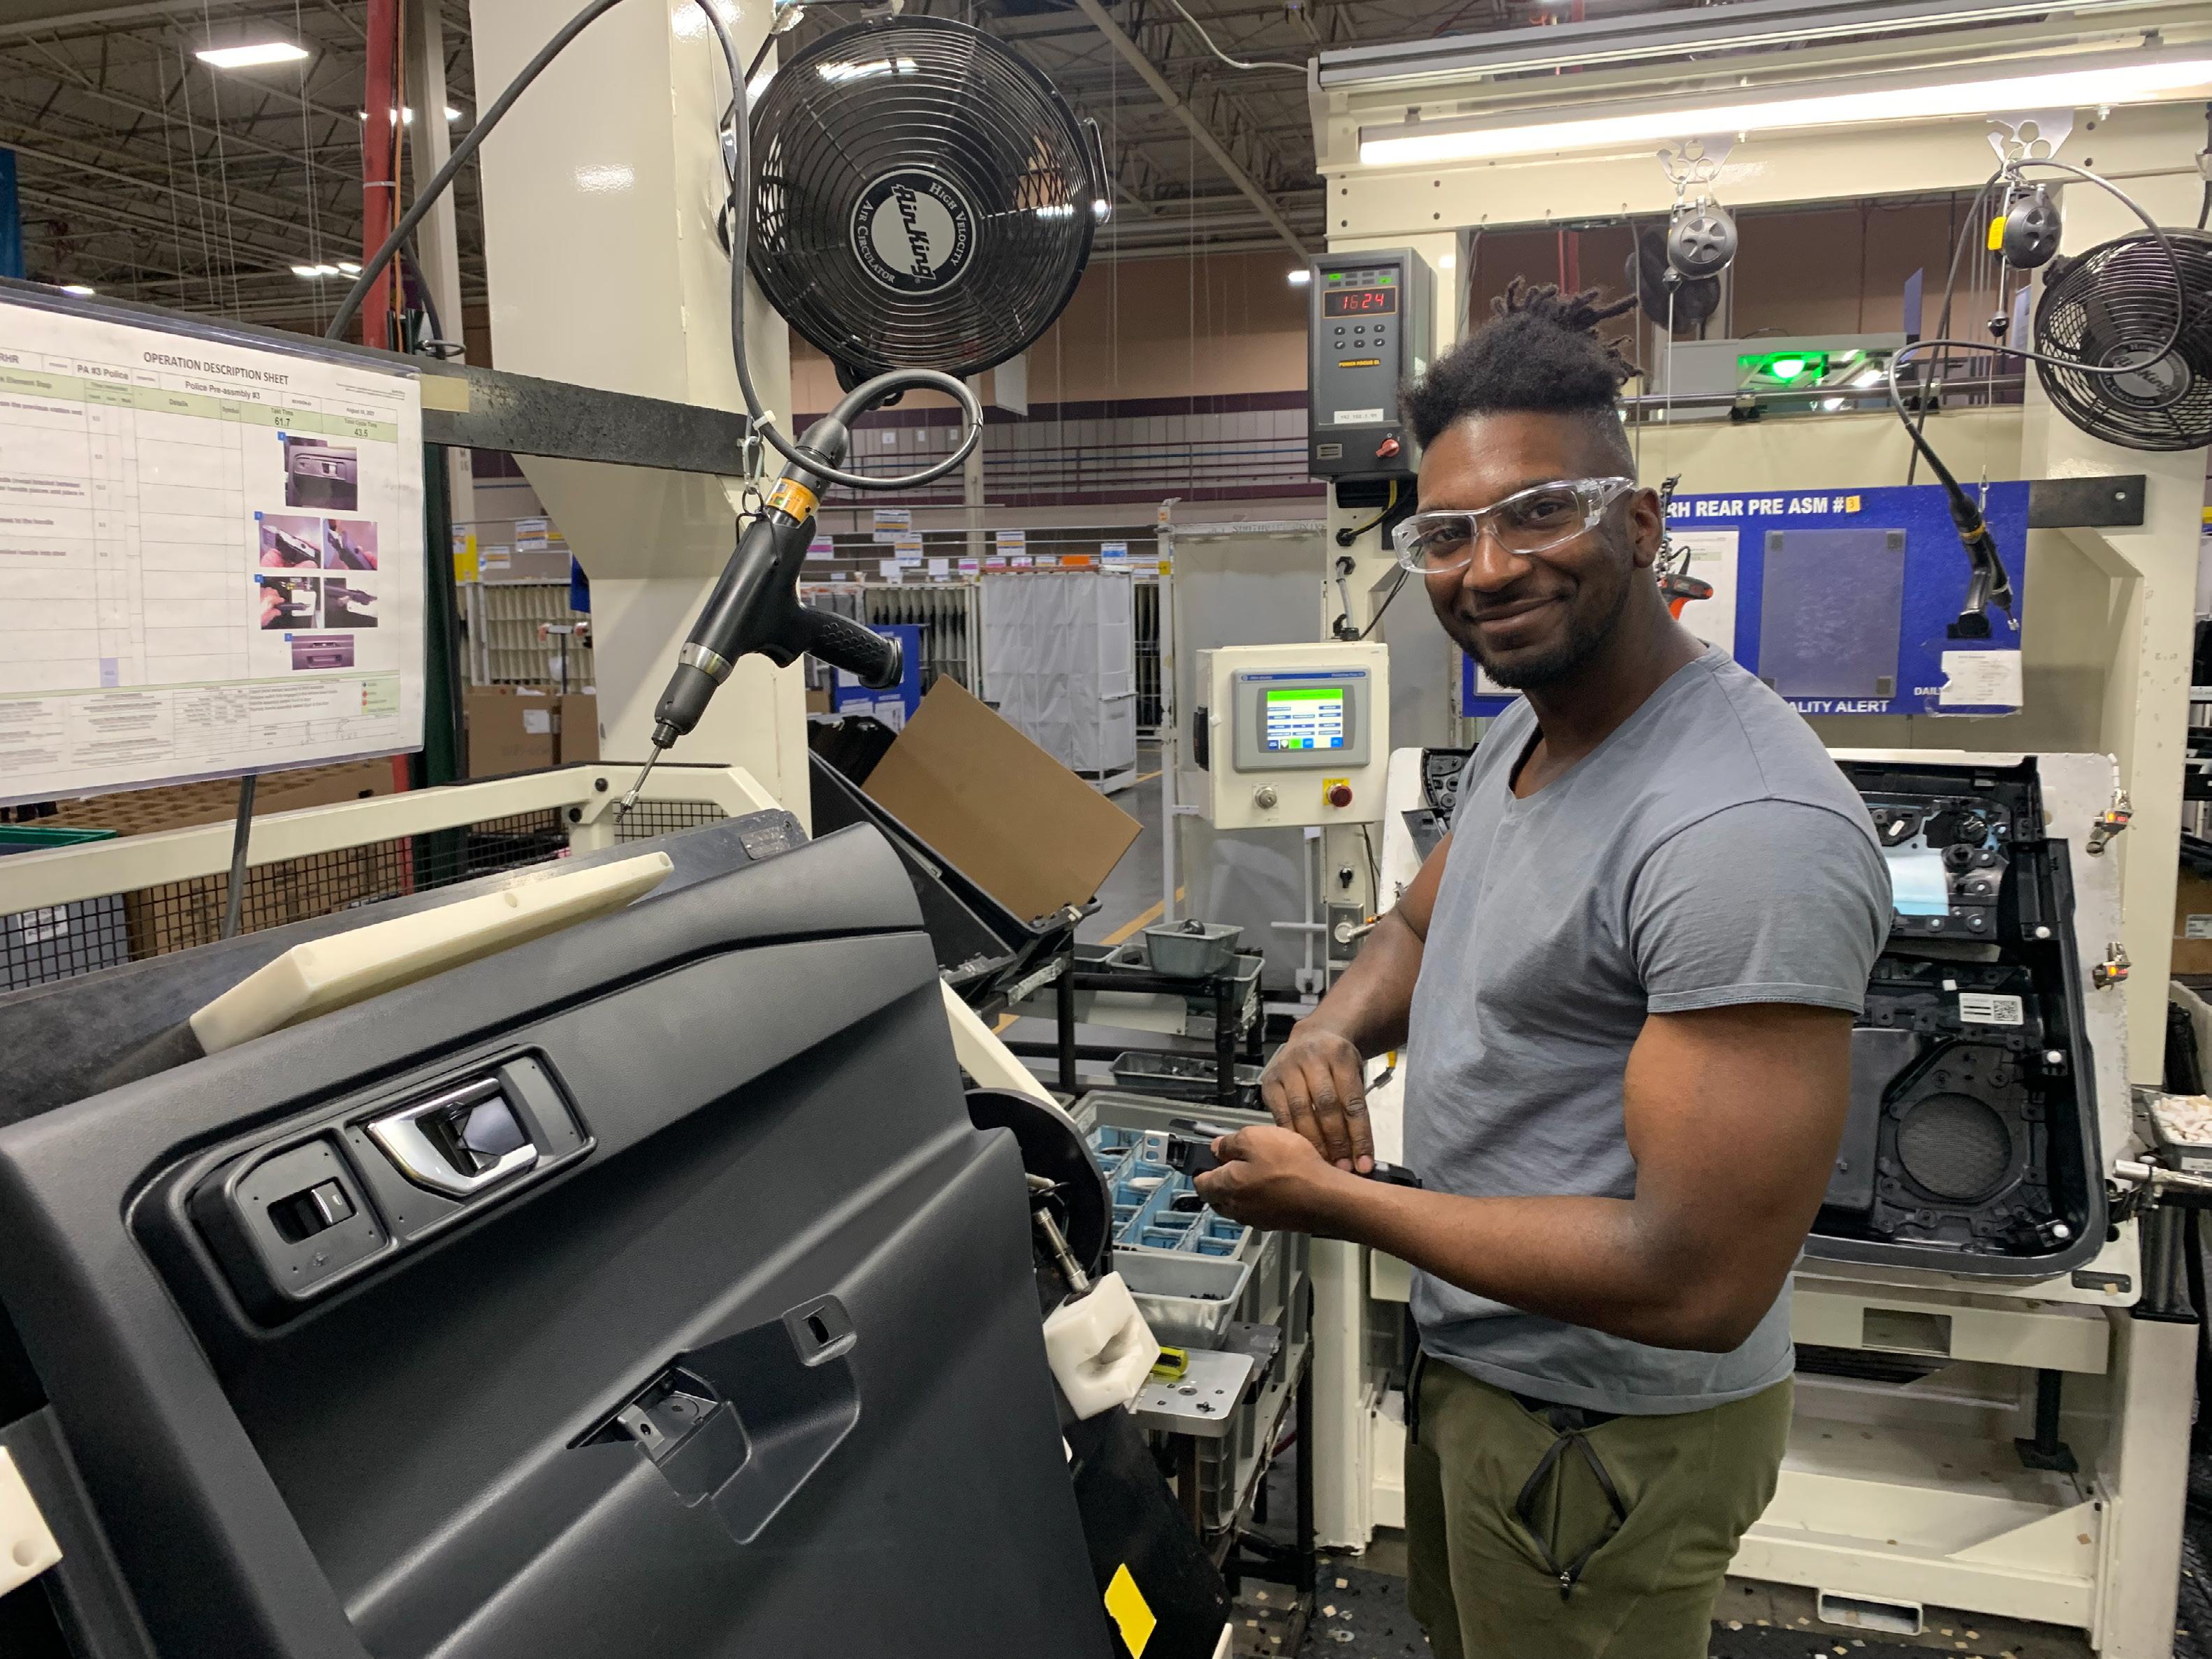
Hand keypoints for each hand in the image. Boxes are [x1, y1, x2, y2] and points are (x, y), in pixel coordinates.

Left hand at [1193, 1126, 1358, 1235]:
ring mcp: (1256, 1219)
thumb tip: (1217, 1147)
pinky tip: (1277, 1183)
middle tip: (1233, 1162)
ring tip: (1259, 1170)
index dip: (1202, 1167)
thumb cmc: (1291, 1168)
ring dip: (1242, 1189)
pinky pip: (1259, 1209)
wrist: (1326, 1197)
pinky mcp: (1275, 1223)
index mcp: (1225, 1187)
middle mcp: (1236, 1208)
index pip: (1199, 1183)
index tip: (1209, 1157)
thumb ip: (1230, 1143)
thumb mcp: (1255, 1138)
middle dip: (1220, 1180)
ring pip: (1238, 1204)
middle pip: (1217, 1197)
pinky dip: (1261, 1197)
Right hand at [1260, 1023, 1373, 1171]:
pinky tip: (1300, 1152)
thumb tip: (1361, 1157)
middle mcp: (1312, 1058)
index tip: (1364, 1162)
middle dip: (1337, 1142)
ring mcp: (1288, 1067)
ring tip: (1323, 1164)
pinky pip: (1281, 1114)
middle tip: (1343, 1168)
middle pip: (1326, 1106)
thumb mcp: (1354, 1074)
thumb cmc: (1337, 1063)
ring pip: (1301, 1111)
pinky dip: (1291, 1135)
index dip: (1359, 1135)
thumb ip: (1355, 1109)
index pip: (1352, 1102)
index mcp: (1341, 1056)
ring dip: (1313, 1142)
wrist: (1312, 1036)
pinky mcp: (1270, 1080)